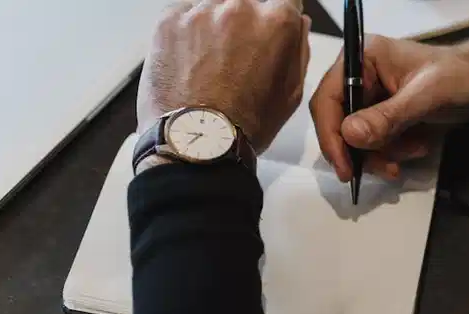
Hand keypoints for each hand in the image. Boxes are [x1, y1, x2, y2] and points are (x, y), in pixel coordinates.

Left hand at [137, 0, 310, 152]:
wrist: (196, 144)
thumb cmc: (244, 125)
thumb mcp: (291, 93)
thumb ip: (298, 48)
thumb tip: (297, 23)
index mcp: (276, 21)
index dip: (276, 16)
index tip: (267, 30)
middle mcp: (240, 7)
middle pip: (247, 1)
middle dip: (244, 23)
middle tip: (236, 54)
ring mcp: (202, 11)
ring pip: (214, 5)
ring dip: (215, 25)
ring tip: (211, 61)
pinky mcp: (170, 19)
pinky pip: (184, 12)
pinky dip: (187, 31)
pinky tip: (191, 61)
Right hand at [309, 31, 468, 181]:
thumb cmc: (459, 76)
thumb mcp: (425, 97)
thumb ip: (388, 117)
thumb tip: (349, 135)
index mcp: (362, 57)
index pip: (327, 99)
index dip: (330, 136)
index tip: (345, 168)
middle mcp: (359, 75)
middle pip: (339, 124)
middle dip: (363, 150)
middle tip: (388, 167)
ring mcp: (369, 96)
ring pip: (356, 139)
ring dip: (383, 153)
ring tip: (415, 148)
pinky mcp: (381, 114)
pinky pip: (373, 142)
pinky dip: (392, 152)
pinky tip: (416, 146)